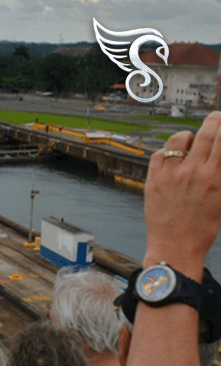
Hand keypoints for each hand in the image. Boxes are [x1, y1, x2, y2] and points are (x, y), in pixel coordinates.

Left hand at [144, 113, 220, 278]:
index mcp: (214, 176)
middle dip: (213, 122)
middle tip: (215, 118)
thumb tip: (217, 156)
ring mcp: (169, 174)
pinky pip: (158, 154)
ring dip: (187, 136)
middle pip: (205, 133)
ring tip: (190, 141)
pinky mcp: (152, 180)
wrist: (175, 247)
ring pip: (178, 139)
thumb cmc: (202, 228)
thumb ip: (219, 173)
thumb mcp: (220, 198)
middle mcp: (192, 171)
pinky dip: (166, 152)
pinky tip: (171, 158)